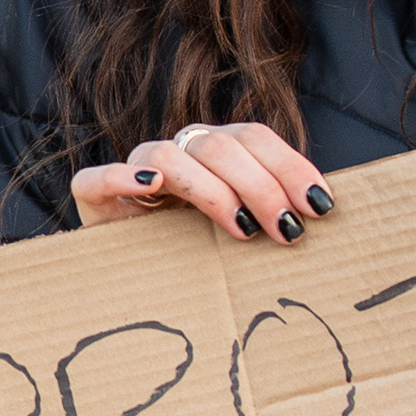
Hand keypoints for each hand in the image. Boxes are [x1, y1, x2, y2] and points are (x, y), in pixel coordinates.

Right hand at [70, 121, 333, 242]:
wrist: (127, 278)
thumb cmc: (199, 256)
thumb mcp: (241, 231)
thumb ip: (269, 214)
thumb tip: (321, 216)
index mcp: (215, 151)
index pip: (254, 138)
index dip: (288, 166)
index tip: (317, 205)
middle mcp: (177, 151)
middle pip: (219, 146)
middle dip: (261, 186)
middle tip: (287, 230)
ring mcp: (134, 170)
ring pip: (170, 156)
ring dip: (212, 189)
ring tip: (241, 227)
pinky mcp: (94, 195)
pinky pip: (99, 178)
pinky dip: (123, 176)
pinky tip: (150, 188)